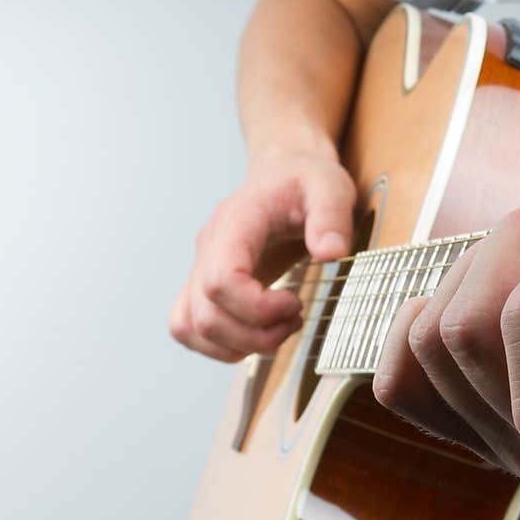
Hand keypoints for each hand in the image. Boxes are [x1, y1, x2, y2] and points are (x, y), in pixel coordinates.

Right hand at [170, 148, 355, 361]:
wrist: (283, 173)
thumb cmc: (304, 181)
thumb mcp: (330, 186)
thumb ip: (331, 216)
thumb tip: (331, 254)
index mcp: (235, 223)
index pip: (220, 280)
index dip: (258, 308)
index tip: (296, 302)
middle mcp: (208, 248)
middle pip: (207, 315)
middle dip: (256, 334)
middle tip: (296, 318)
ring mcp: (200, 269)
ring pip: (191, 328)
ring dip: (239, 345)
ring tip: (280, 328)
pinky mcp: (203, 287)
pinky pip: (188, 329)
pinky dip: (220, 345)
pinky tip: (258, 334)